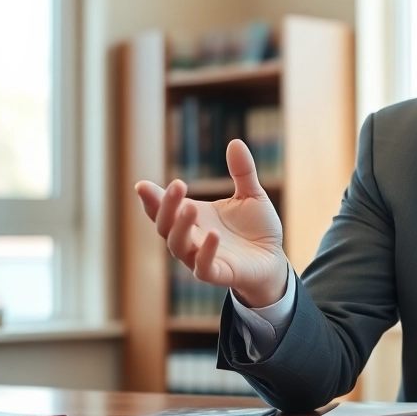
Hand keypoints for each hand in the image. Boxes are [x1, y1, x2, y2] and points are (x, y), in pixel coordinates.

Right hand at [134, 140, 288, 307]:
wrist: (274, 259)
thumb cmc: (257, 228)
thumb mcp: (252, 195)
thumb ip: (242, 172)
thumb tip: (235, 142)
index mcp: (192, 217)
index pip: (163, 208)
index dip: (151, 198)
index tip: (142, 185)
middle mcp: (191, 237)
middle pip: (165, 225)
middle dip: (166, 206)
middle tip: (177, 185)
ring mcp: (201, 257)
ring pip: (178, 246)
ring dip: (180, 227)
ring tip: (190, 207)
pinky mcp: (218, 273)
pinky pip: (203, 267)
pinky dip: (205, 252)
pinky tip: (212, 234)